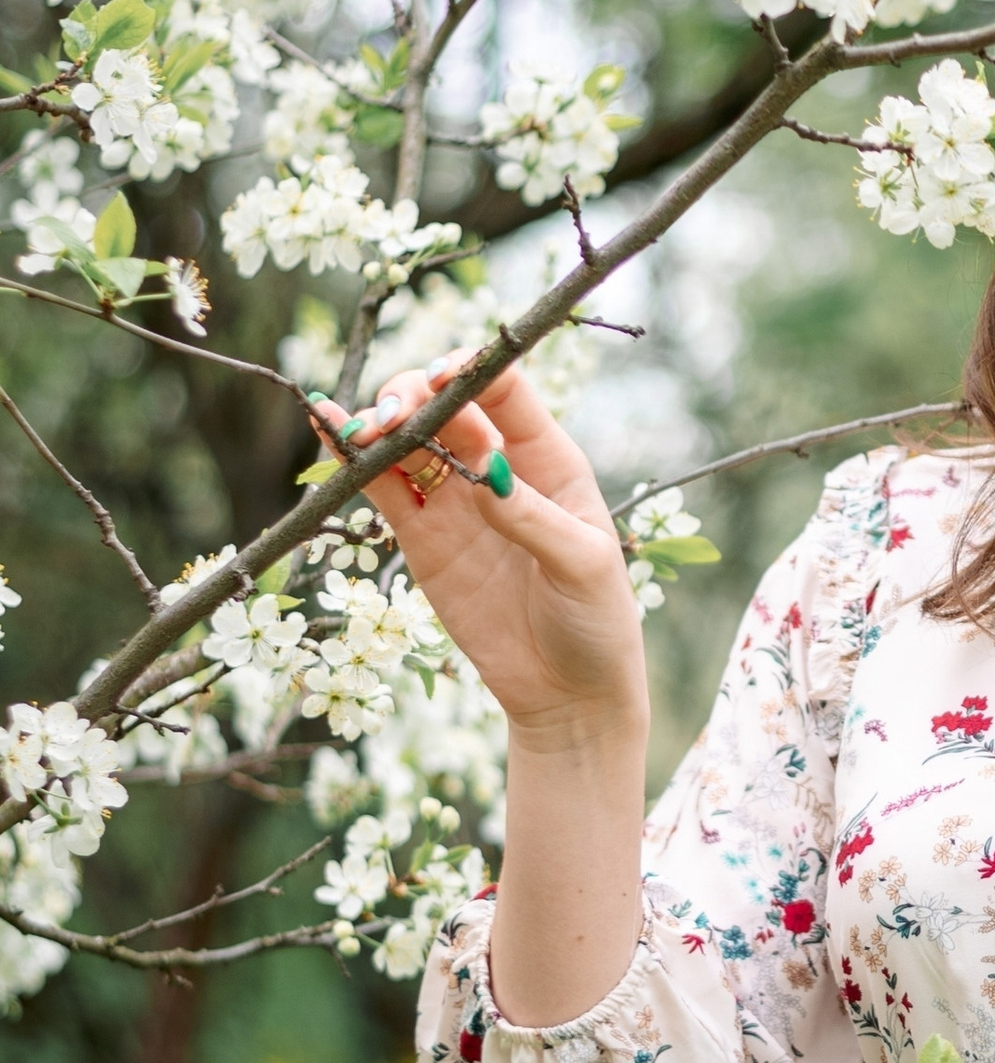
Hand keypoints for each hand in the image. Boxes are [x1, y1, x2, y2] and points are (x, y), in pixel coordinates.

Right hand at [312, 353, 648, 752]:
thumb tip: (486, 472)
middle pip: (443, 403)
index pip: (504, 390)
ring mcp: (454, 500)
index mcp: (549, 459)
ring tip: (360, 431)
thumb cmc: (596, 621)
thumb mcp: (583, 566)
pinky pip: (382, 486)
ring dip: (379, 422)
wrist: (567, 691)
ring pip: (407, 438)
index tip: (440, 375)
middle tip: (392, 420)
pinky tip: (329, 431)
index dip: (468, 370)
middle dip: (411, 396)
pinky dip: (353, 459)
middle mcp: (497, 467)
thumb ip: (533, 519)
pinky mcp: (421, 537)